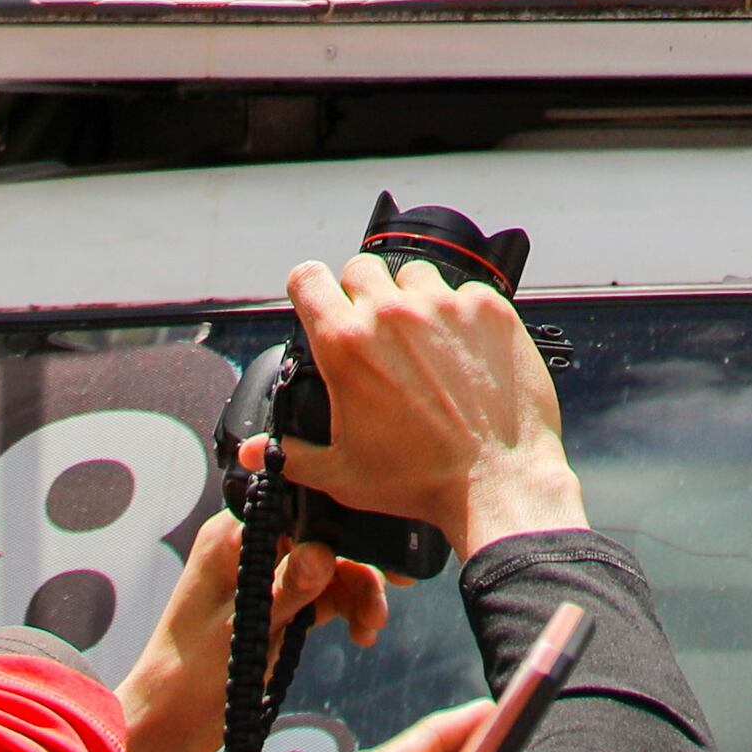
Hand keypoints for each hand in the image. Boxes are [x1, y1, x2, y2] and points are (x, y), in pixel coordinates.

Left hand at [119, 506, 391, 751]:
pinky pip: (323, 596)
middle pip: (321, 538)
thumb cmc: (186, 675)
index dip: (342, 529)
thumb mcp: (240, 631)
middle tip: (383, 600)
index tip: (378, 554)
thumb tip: (324, 553)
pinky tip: (362, 633)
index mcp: (230, 537)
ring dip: (357, 593)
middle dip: (357, 567)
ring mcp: (266, 577)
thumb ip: (284, 590)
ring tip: (372, 626)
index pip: (298, 511)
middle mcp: (250, 548)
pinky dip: (346, 610)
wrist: (168, 725)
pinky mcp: (278, 606)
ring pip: (329, 569)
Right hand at [252, 250, 581, 558]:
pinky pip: (466, 293)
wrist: (497, 482)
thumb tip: (253, 452)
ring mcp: (444, 305)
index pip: (306, 278)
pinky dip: (462, 315)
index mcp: (346, 344)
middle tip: (378, 336)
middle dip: (362, 295)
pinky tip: (465, 352)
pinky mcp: (489, 309)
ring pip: (414, 274)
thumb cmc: (421, 481)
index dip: (309, 290)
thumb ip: (291, 455)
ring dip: (413, 299)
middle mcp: (392, 313)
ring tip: (424, 344)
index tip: (319, 303)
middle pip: (360, 269)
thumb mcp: (342, 475)